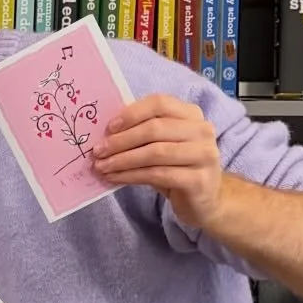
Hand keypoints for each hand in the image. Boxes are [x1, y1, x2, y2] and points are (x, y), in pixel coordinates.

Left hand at [92, 93, 223, 230]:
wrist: (205, 199)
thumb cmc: (178, 168)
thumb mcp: (164, 145)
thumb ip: (144, 134)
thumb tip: (106, 134)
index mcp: (192, 114)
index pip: (160, 103)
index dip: (132, 113)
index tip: (109, 128)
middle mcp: (202, 130)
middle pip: (155, 128)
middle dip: (121, 140)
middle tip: (98, 151)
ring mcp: (203, 155)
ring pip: (155, 153)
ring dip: (122, 160)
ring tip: (101, 167)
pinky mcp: (198, 180)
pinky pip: (157, 175)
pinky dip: (131, 176)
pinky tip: (114, 178)